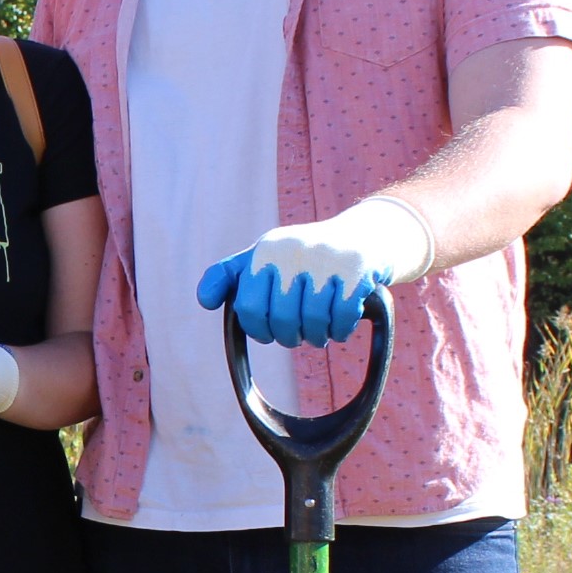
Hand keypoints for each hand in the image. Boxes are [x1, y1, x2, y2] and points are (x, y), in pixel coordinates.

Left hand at [195, 197, 432, 347]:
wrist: (366, 236)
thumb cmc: (305, 256)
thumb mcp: (264, 257)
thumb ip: (229, 276)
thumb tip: (205, 302)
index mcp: (266, 250)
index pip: (247, 308)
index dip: (258, 329)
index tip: (269, 332)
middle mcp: (293, 251)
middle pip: (280, 321)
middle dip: (289, 337)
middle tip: (298, 336)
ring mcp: (326, 259)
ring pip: (312, 323)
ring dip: (317, 337)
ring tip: (319, 332)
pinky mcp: (357, 271)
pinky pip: (341, 320)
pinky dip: (340, 331)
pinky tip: (340, 327)